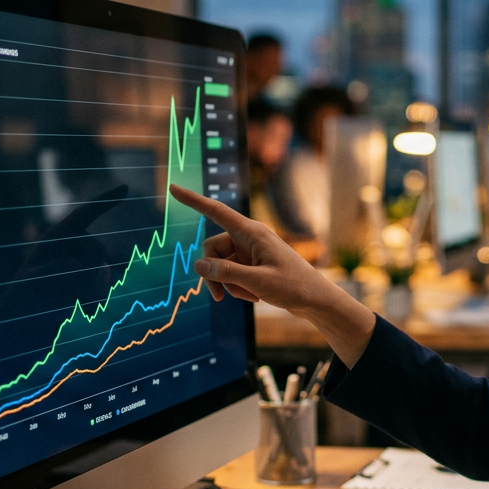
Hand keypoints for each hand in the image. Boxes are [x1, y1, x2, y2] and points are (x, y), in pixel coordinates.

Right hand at [169, 184, 376, 364]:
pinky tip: (256, 296)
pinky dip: (238, 288)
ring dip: (229, 284)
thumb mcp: (256, 282)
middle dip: (213, 273)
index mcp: (252, 233)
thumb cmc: (293, 287)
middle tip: (219, 297)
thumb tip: (198, 265)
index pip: (216, 212)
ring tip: (251, 296)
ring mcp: (250, 252)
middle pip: (212, 249)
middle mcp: (249, 238)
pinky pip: (232, 274)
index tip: (173, 187)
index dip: (193, 200)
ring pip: (220, 265)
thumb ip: (225, 273)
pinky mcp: (253, 265)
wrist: (315, 301)